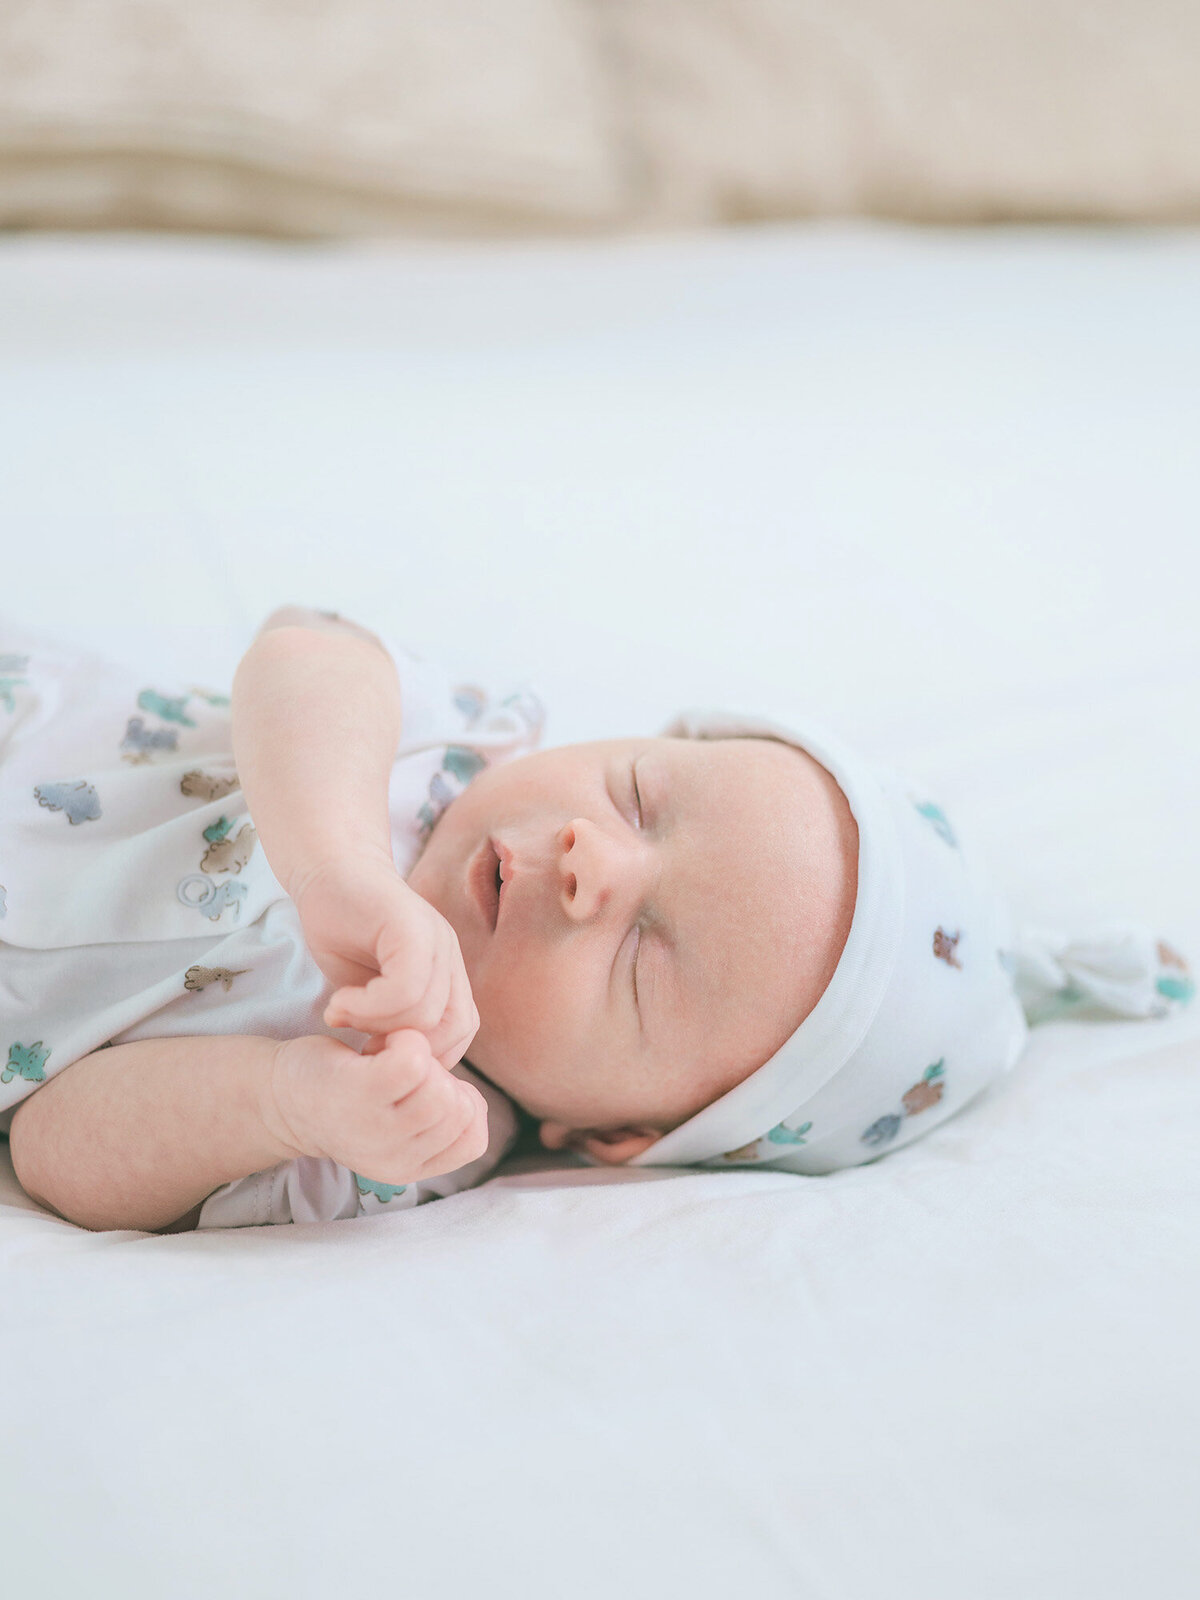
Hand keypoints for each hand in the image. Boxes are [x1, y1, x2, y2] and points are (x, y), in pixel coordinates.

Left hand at [263, 1030, 489, 1184]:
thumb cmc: (346, 1098)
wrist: (277, 1094)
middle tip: (403, 1068)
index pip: (473, 1139)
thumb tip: (469, 1101)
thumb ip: (437, 1122)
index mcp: (408, 1169)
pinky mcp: (357, 1094)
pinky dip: (405, 1040)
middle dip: (441, 1076)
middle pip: (459, 1110)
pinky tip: (381, 1043)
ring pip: (441, 1089)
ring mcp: (375, 1130)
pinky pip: (412, 1061)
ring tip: (392, 1057)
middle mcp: (393, 1160)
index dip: (461, 1102)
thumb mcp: (397, 1127)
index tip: (424, 1088)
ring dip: (423, 1058)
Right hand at [289, 853, 479, 1071]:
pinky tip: (339, 1001)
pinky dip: (368, 1006)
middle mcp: (449, 955)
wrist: (328, 874)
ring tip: (342, 1015)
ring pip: (426, 1011)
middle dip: (405, 1050)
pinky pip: (405, 987)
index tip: (378, 1055)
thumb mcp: (372, 988)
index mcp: (449, 972)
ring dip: (377, 1025)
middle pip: (453, 1027)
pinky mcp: (409, 926)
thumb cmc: (347, 932)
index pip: (462, 1031)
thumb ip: (393, 1020)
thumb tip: (400, 1067)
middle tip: (361, 1044)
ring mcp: (434, 938)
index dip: (425, 1056)